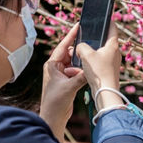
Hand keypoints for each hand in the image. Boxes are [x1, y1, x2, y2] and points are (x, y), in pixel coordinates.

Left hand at [40, 23, 86, 142]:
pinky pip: (77, 72)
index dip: (71, 36)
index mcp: (52, 65)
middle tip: (91, 45)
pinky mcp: (67, 81)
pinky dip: (83, 72)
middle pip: (70, 54)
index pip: (62, 46)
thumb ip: (81, 77)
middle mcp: (56, 68)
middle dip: (80, 52)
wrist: (53, 117)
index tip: (78, 26)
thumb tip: (91, 70)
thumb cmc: (56, 102)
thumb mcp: (69, 87)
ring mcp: (62, 74)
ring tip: (91, 61)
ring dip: (82, 64)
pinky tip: (90, 72)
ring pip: (75, 63)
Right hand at [74, 21, 123, 109]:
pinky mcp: (110, 70)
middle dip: (97, 36)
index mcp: (113, 44)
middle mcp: (116, 52)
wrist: (105, 92)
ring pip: (103, 50)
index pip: (112, 27)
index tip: (103, 16)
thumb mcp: (86, 55)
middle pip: (107, 39)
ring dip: (94, 49)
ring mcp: (114, 61)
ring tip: (83, 49)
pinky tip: (86, 62)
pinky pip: (101, 60)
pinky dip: (94, 58)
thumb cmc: (98, 72)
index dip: (107, 20)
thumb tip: (80, 47)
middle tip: (88, 34)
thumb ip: (81, 46)